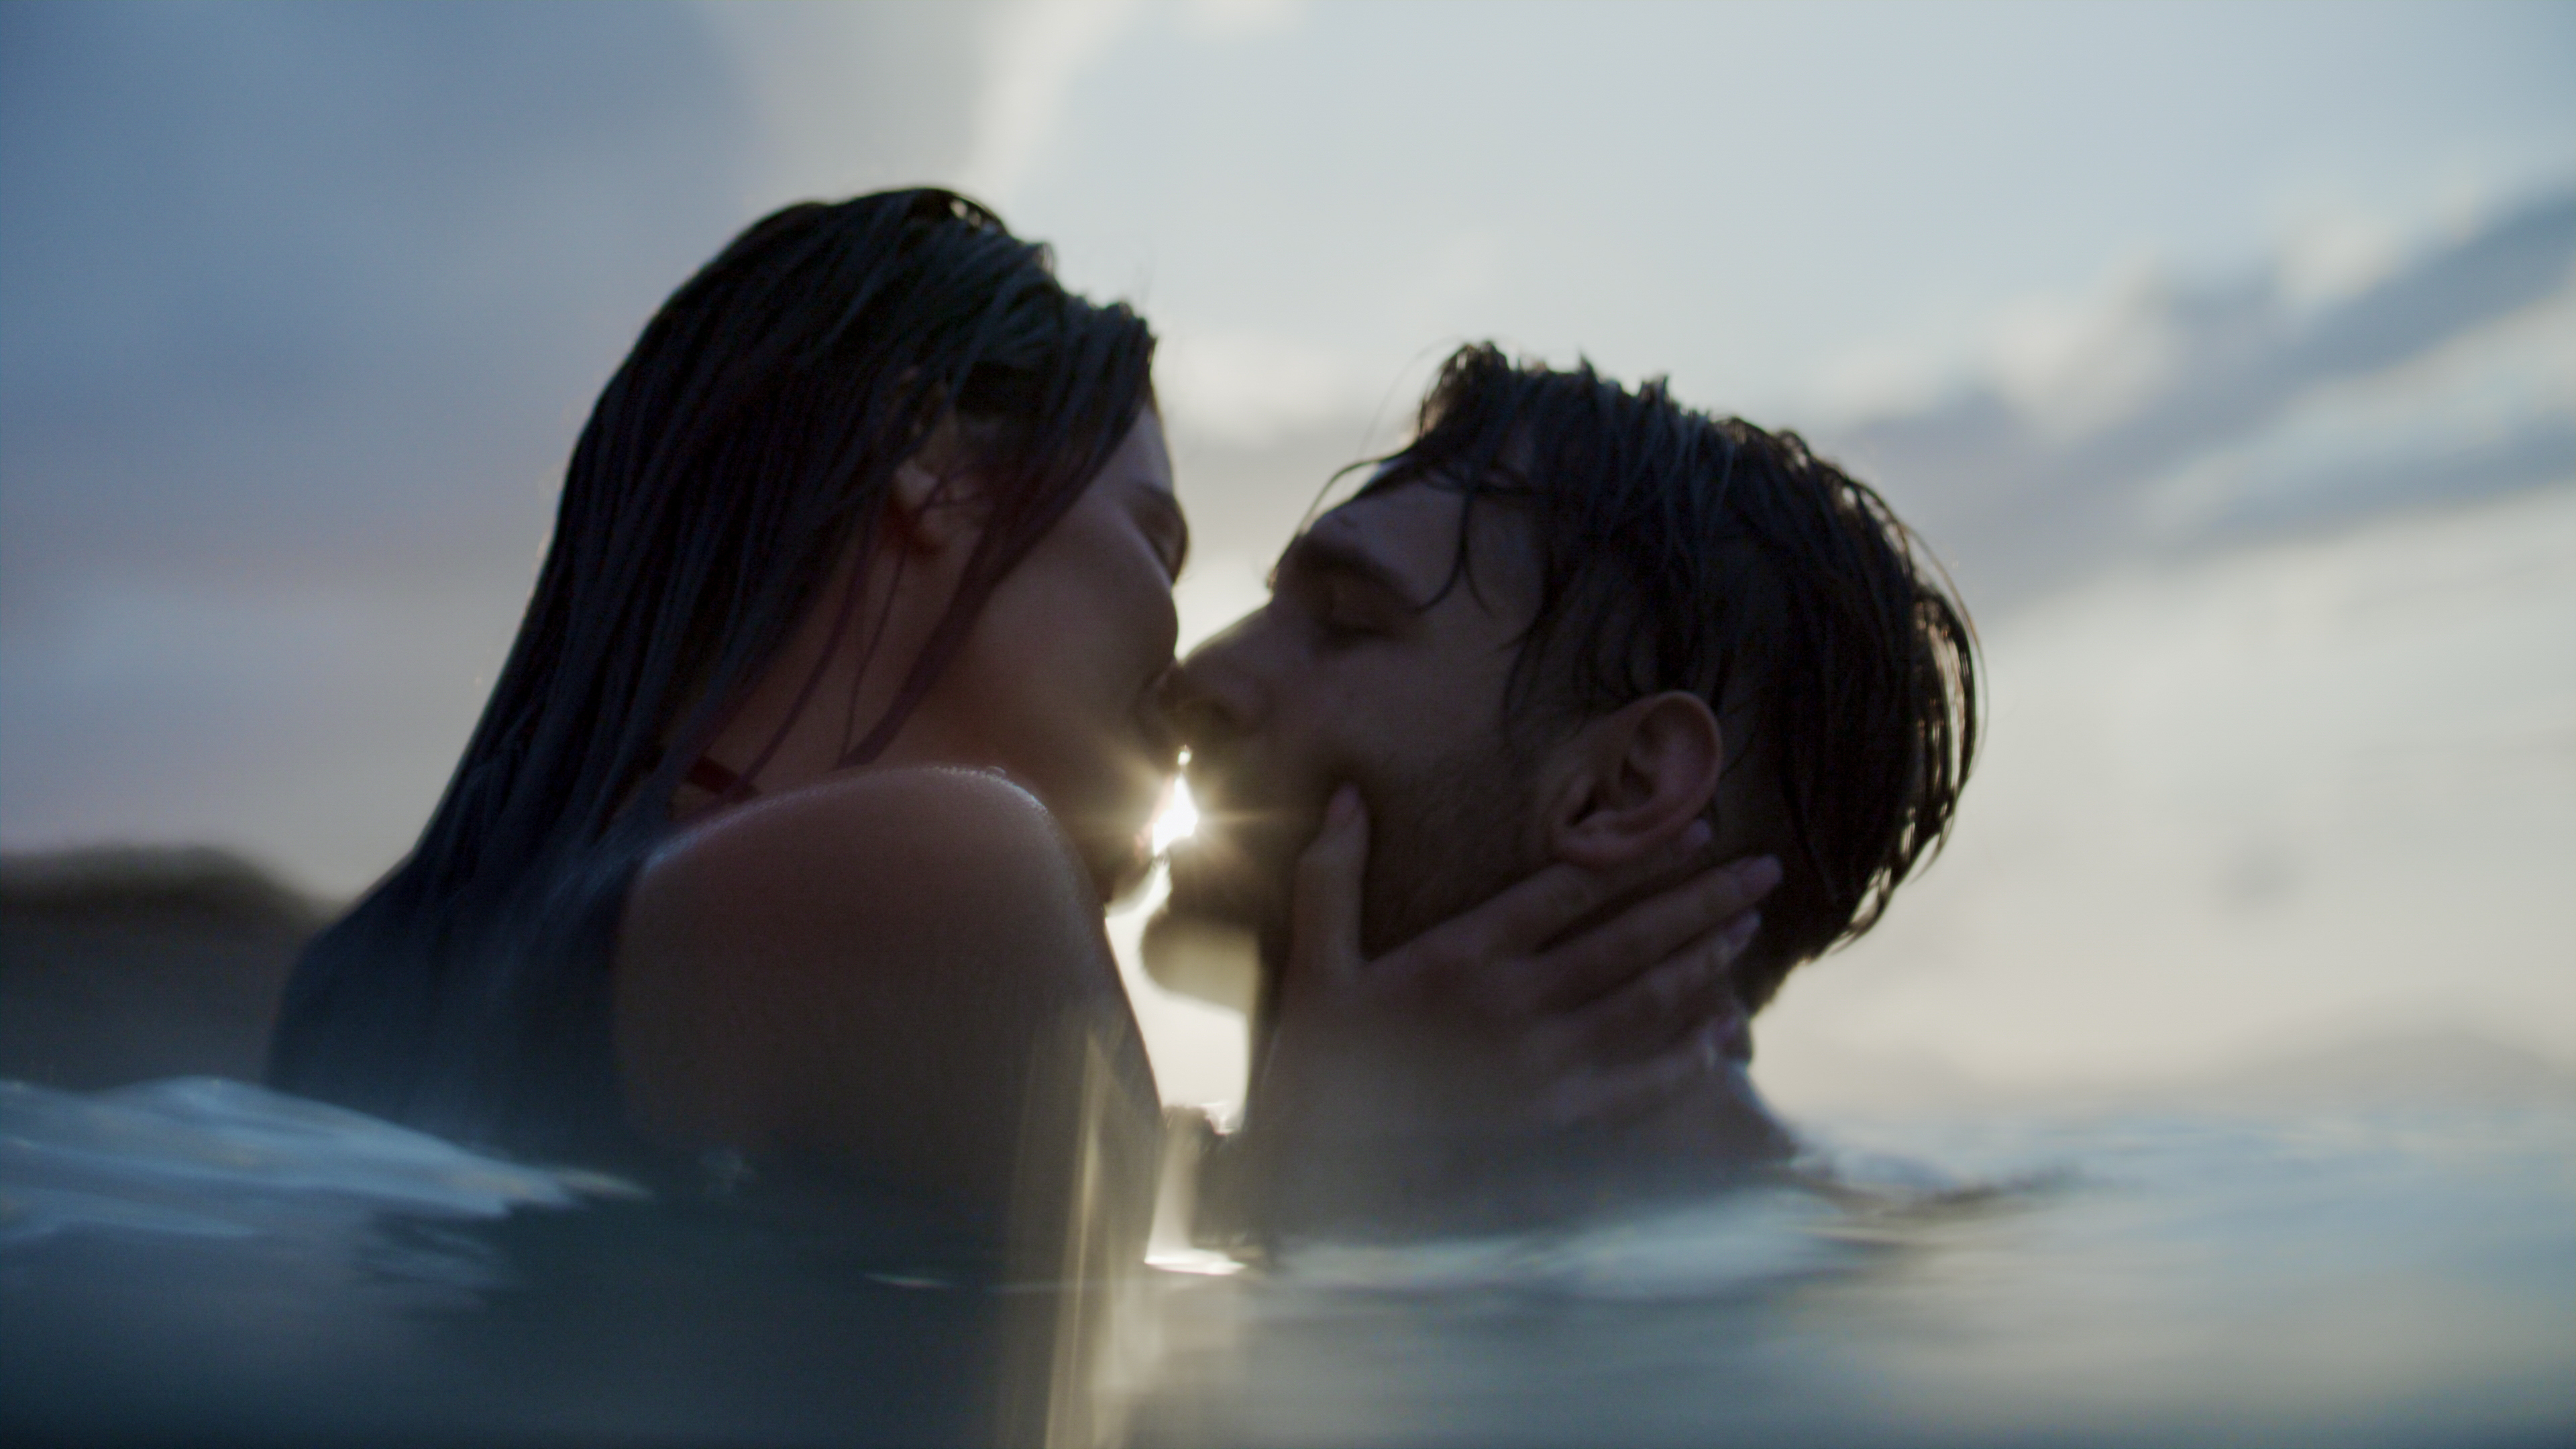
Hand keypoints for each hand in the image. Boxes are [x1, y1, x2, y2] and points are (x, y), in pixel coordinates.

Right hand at [1257, 785, 1781, 1143]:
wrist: (1320, 1176)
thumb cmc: (1316, 1065)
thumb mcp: (1310, 965)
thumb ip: (1331, 877)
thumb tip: (1346, 794)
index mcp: (1460, 956)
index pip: (1570, 888)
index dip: (1639, 854)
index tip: (1694, 827)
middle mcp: (1513, 1006)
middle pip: (1629, 939)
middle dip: (1703, 899)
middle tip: (1764, 868)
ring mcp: (1541, 1069)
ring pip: (1645, 1003)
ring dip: (1704, 962)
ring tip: (1748, 926)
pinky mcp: (1553, 1124)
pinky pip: (1639, 1086)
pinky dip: (1688, 1058)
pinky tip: (1726, 1033)